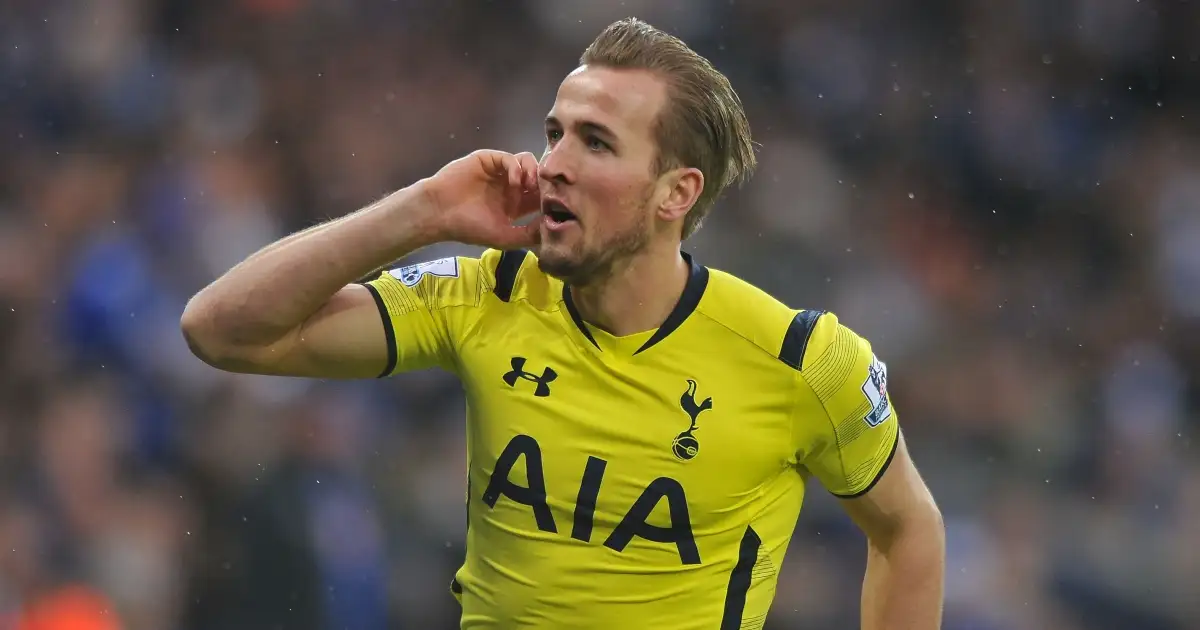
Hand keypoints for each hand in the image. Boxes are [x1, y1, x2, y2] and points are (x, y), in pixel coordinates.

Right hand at [420, 150, 541, 248]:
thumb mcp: (503, 237)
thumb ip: (527, 234)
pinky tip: (514, 183)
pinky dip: (517, 168)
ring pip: (528, 162)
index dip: (551, 198)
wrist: (439, 213)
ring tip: (530, 187)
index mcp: (516, 205)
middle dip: (546, 182)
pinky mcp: (490, 159)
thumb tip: (552, 229)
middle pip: (538, 176)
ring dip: (534, 173)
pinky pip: (511, 158)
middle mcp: (510, 186)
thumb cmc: (468, 227)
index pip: (541, 196)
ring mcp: (500, 172)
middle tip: (548, 192)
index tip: (557, 205)